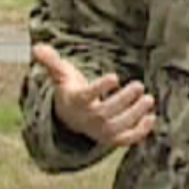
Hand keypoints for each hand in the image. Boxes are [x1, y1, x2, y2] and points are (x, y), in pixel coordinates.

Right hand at [31, 43, 157, 147]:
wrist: (72, 118)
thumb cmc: (71, 91)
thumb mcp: (61, 75)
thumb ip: (52, 62)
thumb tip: (37, 48)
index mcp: (76, 102)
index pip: (88, 96)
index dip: (100, 87)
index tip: (114, 76)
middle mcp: (88, 119)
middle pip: (105, 113)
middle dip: (123, 100)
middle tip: (139, 86)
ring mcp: (100, 131)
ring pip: (118, 127)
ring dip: (135, 114)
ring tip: (148, 99)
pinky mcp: (112, 139)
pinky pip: (126, 140)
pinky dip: (140, 132)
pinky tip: (152, 117)